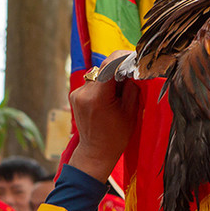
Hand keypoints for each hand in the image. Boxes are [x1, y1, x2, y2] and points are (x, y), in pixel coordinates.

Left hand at [68, 51, 141, 181]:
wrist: (95, 152)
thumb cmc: (116, 137)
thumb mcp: (131, 112)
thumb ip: (132, 87)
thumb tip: (133, 69)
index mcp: (98, 97)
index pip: (110, 65)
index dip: (123, 58)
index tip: (134, 59)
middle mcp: (84, 93)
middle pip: (104, 69)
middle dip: (118, 71)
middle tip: (130, 80)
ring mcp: (77, 93)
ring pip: (98, 74)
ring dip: (110, 78)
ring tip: (118, 94)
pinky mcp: (75, 95)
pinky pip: (92, 82)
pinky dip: (102, 85)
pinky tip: (108, 99)